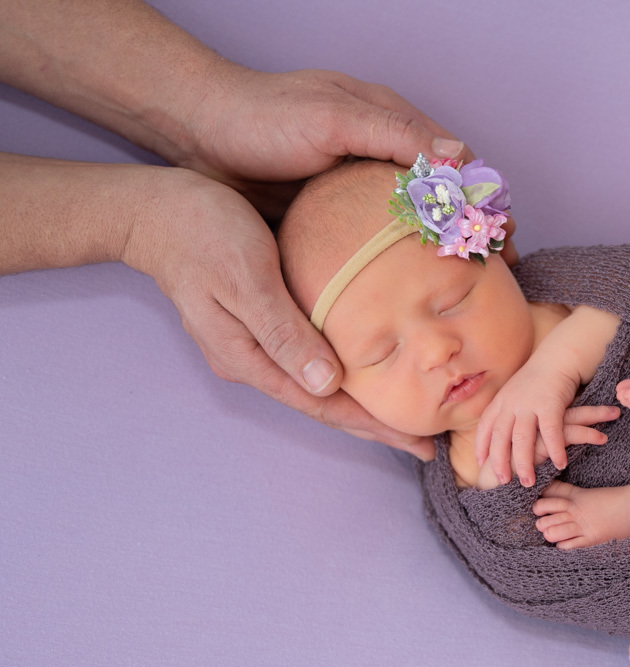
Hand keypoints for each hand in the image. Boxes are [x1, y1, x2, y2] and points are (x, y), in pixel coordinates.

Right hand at [123, 168, 433, 459]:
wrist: (153, 210)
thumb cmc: (200, 234)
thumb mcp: (246, 279)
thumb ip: (283, 333)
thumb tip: (327, 384)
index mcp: (250, 359)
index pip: (324, 406)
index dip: (374, 427)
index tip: (419, 444)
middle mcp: (255, 360)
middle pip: (326, 403)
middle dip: (375, 425)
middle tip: (427, 442)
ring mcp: (256, 343)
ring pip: (321, 382)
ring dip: (363, 399)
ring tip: (407, 411)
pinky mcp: (263, 319)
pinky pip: (313, 355)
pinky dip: (346, 367)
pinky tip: (372, 364)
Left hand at [180, 65, 519, 264]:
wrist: (197, 133)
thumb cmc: (263, 117)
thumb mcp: (332, 119)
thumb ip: (395, 134)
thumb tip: (461, 155)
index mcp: (391, 126)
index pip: (457, 164)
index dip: (486, 200)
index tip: (506, 236)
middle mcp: (381, 158)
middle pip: (441, 200)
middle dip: (471, 234)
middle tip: (494, 274)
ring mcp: (356, 191)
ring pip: (411, 227)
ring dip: (437, 255)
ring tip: (461, 291)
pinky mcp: (330, 218)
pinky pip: (373, 246)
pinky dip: (395, 267)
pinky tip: (403, 295)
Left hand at [474, 360, 581, 487]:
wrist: (557, 358)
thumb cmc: (537, 379)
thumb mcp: (513, 392)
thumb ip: (505, 410)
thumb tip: (499, 430)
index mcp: (500, 401)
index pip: (484, 427)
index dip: (481, 446)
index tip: (480, 463)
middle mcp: (511, 404)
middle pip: (500, 438)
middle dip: (499, 462)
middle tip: (502, 481)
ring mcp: (529, 404)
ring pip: (522, 439)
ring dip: (524, 463)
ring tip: (528, 482)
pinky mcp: (550, 405)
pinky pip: (551, 433)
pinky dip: (555, 450)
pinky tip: (560, 464)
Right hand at [475, 405, 618, 489]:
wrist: (489, 483)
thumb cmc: (506, 469)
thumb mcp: (522, 453)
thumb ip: (537, 447)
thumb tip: (555, 444)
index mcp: (526, 419)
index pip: (559, 410)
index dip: (580, 409)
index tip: (600, 409)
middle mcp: (530, 420)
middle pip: (567, 410)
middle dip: (593, 410)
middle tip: (615, 409)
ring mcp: (535, 431)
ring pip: (570, 419)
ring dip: (595, 418)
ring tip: (615, 417)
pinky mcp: (538, 444)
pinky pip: (567, 436)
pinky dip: (585, 436)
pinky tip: (601, 439)